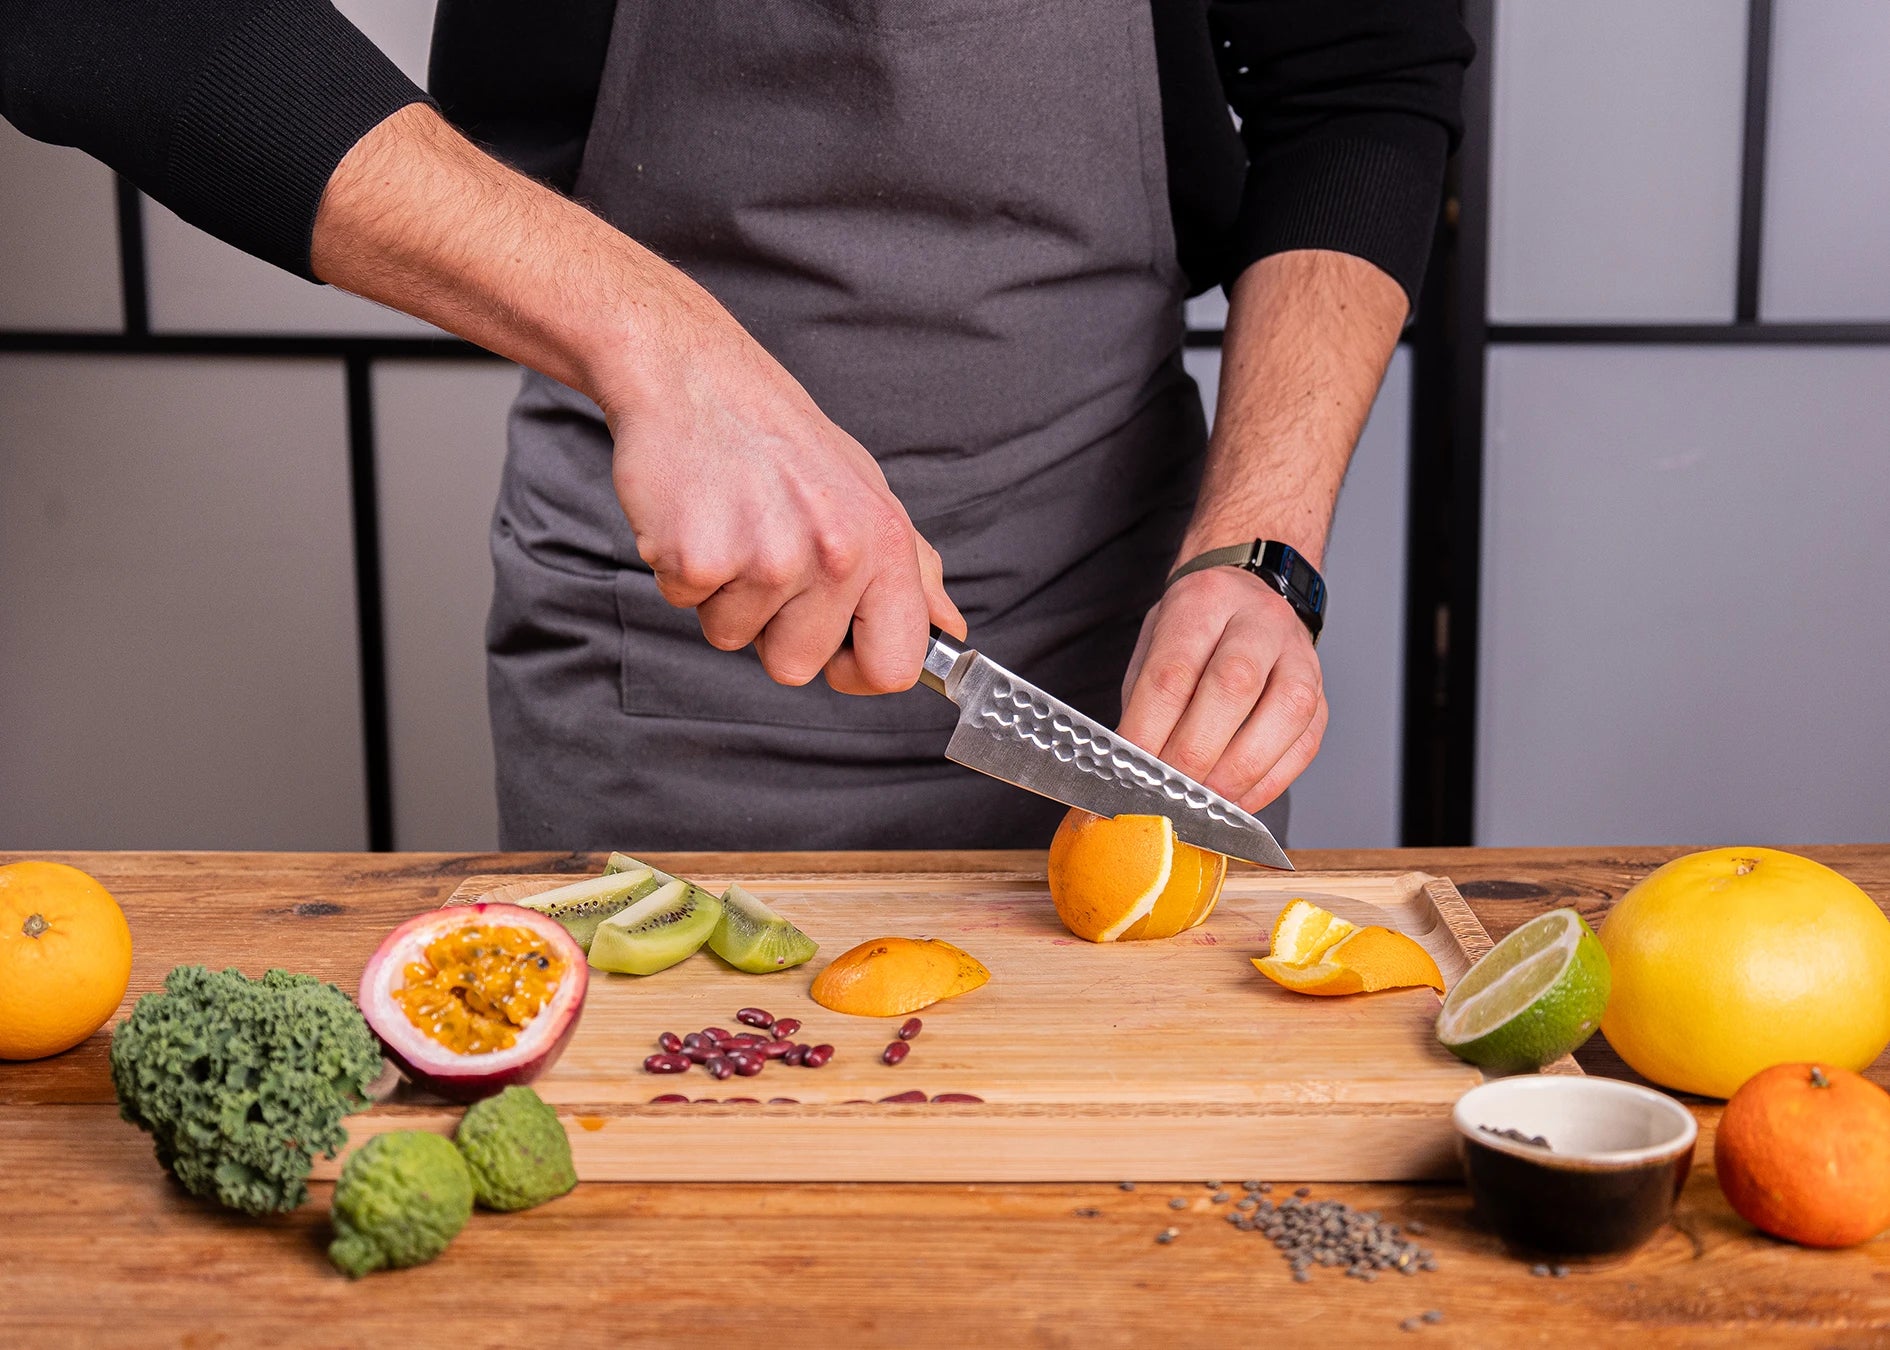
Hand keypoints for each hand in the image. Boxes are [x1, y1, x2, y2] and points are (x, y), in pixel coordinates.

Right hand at [598, 285, 963, 693]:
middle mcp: (835, 554)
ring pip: (733, 638)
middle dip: (770, 627)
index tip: (834, 650)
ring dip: (723, 595)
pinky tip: (694, 517)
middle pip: (797, 667)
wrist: (695, 377)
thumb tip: (950, 629)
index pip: (894, 665)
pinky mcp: (698, 559)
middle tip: (762, 553)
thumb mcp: (869, 492)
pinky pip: (684, 606)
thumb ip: (913, 568)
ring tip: (730, 526)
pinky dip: (679, 572)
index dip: (858, 672)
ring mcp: (766, 559)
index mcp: (884, 543)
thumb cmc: (781, 440)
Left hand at [1117, 566, 1326, 812]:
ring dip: (1241, 768)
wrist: (1248, 597)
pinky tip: (1239, 801)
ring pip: (1285, 710)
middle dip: (1196, 751)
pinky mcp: (1322, 694)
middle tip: (1170, 788)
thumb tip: (1136, 764)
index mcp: (1204, 601)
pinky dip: (1270, 781)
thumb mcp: (1155, 645)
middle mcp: (1259, 619)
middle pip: (1234, 684)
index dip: (1150, 726)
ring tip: (1207, 801)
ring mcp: (1299, 655)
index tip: (1133, 767)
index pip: (1174, 669)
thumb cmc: (1194, 631)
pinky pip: (1305, 743)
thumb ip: (1145, 701)